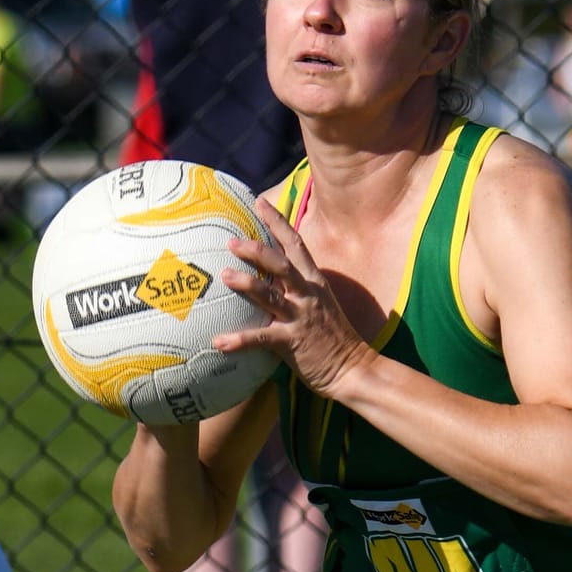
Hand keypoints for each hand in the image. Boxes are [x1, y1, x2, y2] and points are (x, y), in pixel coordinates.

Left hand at [213, 196, 373, 398]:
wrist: (353, 369)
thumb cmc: (332, 339)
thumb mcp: (319, 306)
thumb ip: (296, 291)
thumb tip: (269, 280)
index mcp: (314, 282)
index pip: (296, 243)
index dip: (277, 221)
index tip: (259, 202)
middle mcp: (308, 294)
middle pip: (281, 263)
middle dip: (256, 249)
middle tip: (231, 241)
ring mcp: (301, 317)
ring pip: (270, 294)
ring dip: (246, 283)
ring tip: (224, 275)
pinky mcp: (293, 341)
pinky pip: (261, 338)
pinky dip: (239, 340)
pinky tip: (218, 343)